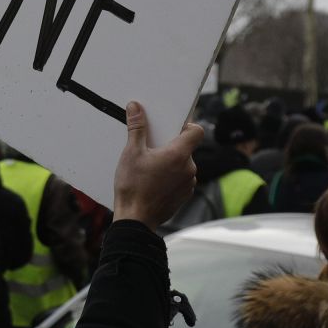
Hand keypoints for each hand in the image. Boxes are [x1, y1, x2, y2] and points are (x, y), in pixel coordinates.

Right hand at [112, 101, 203, 227]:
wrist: (135, 220)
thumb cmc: (133, 187)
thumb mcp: (131, 152)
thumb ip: (136, 128)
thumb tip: (136, 107)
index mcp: (179, 154)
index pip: (196, 131)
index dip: (187, 125)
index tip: (172, 126)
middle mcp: (189, 168)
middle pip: (187, 147)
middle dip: (171, 144)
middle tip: (152, 147)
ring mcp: (188, 183)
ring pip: (184, 163)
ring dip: (171, 161)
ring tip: (150, 166)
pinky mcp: (184, 195)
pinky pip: (181, 178)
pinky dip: (171, 175)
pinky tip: (154, 180)